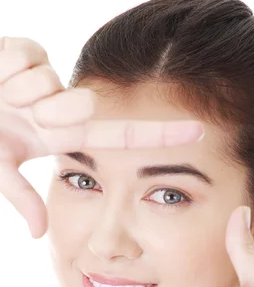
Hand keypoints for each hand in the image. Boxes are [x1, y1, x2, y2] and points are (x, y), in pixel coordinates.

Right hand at [0, 36, 203, 238]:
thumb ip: (20, 196)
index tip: (200, 133)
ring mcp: (46, 81)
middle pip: (85, 108)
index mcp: (61, 136)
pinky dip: (5, 70)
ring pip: (55, 87)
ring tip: (1, 98)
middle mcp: (60, 107)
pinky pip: (31, 61)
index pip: (119, 136)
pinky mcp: (26, 51)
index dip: (158, 135)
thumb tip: (42, 235)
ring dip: (20, 97)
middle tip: (23, 116)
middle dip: (53, 115)